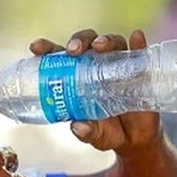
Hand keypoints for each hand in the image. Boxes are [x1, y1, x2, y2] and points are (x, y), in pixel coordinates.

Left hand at [29, 29, 164, 154]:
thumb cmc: (106, 131)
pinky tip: (136, 38)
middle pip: (86, 44)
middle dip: (78, 41)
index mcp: (76, 77)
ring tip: (100, 47)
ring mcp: (119, 65)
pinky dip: (138, 44)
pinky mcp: (140, 70)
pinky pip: (139, 53)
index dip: (47, 49)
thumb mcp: (95, 135)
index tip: (36, 47)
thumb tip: (78, 127)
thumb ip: (86, 132)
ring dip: (105, 41)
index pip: (59, 57)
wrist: (134, 139)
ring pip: (111, 43)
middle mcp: (96, 65)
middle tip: (73, 50)